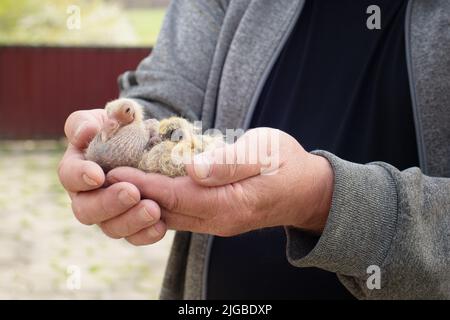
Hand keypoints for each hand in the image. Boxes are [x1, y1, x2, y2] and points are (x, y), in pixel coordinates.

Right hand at [58, 109, 166, 244]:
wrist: (146, 142)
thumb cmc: (120, 127)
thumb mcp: (105, 118)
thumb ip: (88, 122)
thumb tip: (86, 132)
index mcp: (77, 168)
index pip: (69, 176)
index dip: (80, 177)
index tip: (97, 175)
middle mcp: (88, 195)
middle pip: (86, 210)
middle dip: (109, 203)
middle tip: (132, 193)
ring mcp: (109, 213)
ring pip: (111, 227)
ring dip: (131, 221)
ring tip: (153, 210)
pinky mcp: (131, 223)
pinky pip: (134, 236)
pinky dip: (146, 234)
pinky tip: (161, 227)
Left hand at [107, 128, 333, 237]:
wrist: (306, 190)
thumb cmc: (286, 165)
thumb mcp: (264, 152)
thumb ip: (229, 162)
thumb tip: (192, 169)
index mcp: (228, 204)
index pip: (173, 196)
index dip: (141, 183)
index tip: (112, 169)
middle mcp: (217, 219)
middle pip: (165, 210)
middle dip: (133, 194)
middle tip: (102, 175)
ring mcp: (216, 222)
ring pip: (170, 214)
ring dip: (143, 198)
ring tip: (117, 179)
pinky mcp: (216, 216)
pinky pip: (181, 212)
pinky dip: (160, 199)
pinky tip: (148, 184)